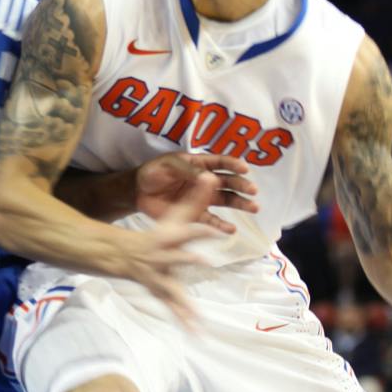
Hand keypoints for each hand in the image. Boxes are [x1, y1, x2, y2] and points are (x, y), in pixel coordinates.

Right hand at [117, 171, 219, 325]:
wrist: (123, 255)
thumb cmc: (157, 234)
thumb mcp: (174, 215)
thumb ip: (196, 198)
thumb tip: (213, 175)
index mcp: (169, 238)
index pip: (188, 230)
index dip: (201, 229)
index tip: (216, 229)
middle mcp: (164, 258)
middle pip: (177, 258)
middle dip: (188, 260)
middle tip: (203, 261)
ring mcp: (160, 278)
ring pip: (173, 291)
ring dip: (185, 304)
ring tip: (199, 318)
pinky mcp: (161, 292)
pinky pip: (174, 310)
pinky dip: (186, 323)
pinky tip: (199, 335)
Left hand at [135, 153, 259, 234]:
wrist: (137, 192)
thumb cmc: (153, 172)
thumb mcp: (168, 166)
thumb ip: (187, 170)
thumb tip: (209, 177)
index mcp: (199, 164)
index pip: (220, 162)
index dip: (233, 164)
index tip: (245, 168)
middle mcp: (205, 181)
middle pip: (228, 182)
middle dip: (241, 186)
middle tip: (253, 191)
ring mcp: (201, 198)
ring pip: (226, 200)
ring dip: (240, 203)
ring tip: (254, 207)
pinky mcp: (195, 214)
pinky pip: (211, 220)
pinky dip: (221, 225)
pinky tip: (232, 229)